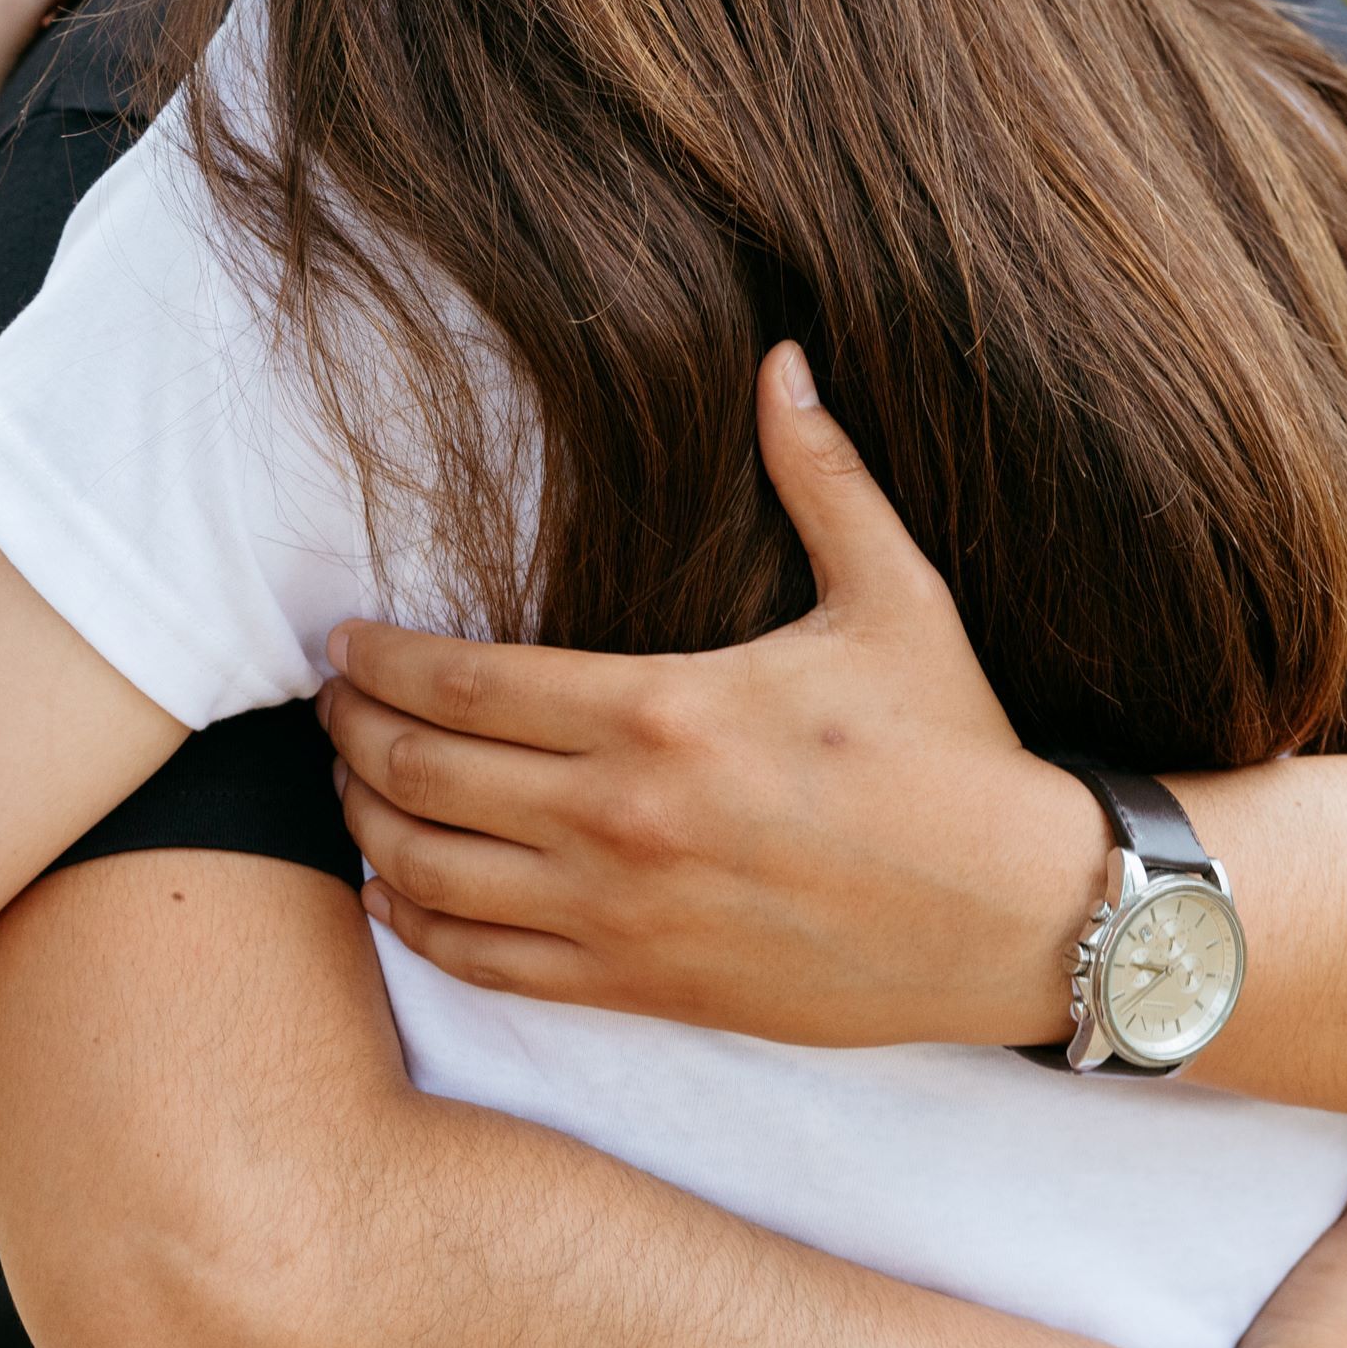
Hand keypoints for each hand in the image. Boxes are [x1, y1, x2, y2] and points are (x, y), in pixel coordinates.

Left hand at [322, 343, 1110, 1050]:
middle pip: (421, 774)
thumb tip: (781, 360)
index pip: (463, 683)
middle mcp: (622, 817)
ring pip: (434, 872)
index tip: (344, 642)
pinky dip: (418, 924)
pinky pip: (488, 963)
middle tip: (326, 706)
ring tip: (348, 786)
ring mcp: (625, 913)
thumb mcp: (893, 594)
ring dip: (366, 825)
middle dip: (349, 734)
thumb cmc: (955, 751)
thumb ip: (819, 475)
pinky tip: (394, 890)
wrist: (1020, 914)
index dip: (379, 661)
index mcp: (663, 710)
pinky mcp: (645, 987)